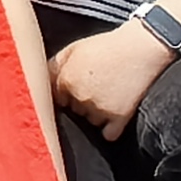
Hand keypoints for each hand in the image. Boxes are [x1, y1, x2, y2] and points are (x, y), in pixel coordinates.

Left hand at [49, 22, 175, 140]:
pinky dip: (110, 129)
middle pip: (74, 111)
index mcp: (66, 81)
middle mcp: (80, 98)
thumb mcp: (73, 48)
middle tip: (95, 88)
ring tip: (107, 96)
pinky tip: (113, 117)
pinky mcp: (119, 118)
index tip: (72, 90)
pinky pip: (108, 134)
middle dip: (80, 102)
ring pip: (90, 122)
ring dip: (95, 115)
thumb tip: (40, 79)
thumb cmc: (106, 45)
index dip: (65, 94)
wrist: (140, 48)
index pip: (56, 100)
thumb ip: (53, 65)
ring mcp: (100, 110)